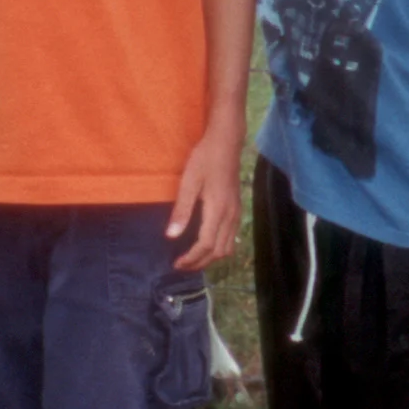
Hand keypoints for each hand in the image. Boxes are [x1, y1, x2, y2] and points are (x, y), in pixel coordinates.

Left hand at [166, 130, 241, 270]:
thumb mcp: (188, 182)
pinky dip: (219, 248)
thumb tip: (171, 236)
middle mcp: (231, 216)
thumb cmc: (204, 159)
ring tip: (193, 258)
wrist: (226, 143)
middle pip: (219, 251)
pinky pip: (232, 238)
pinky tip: (206, 244)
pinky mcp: (237, 209)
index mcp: (218, 211)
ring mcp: (237, 213)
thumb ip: (181, 210)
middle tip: (182, 265)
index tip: (176, 263)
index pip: (206, 245)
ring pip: (228, 247)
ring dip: (211, 257)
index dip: (191, 258)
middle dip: (200, 262)